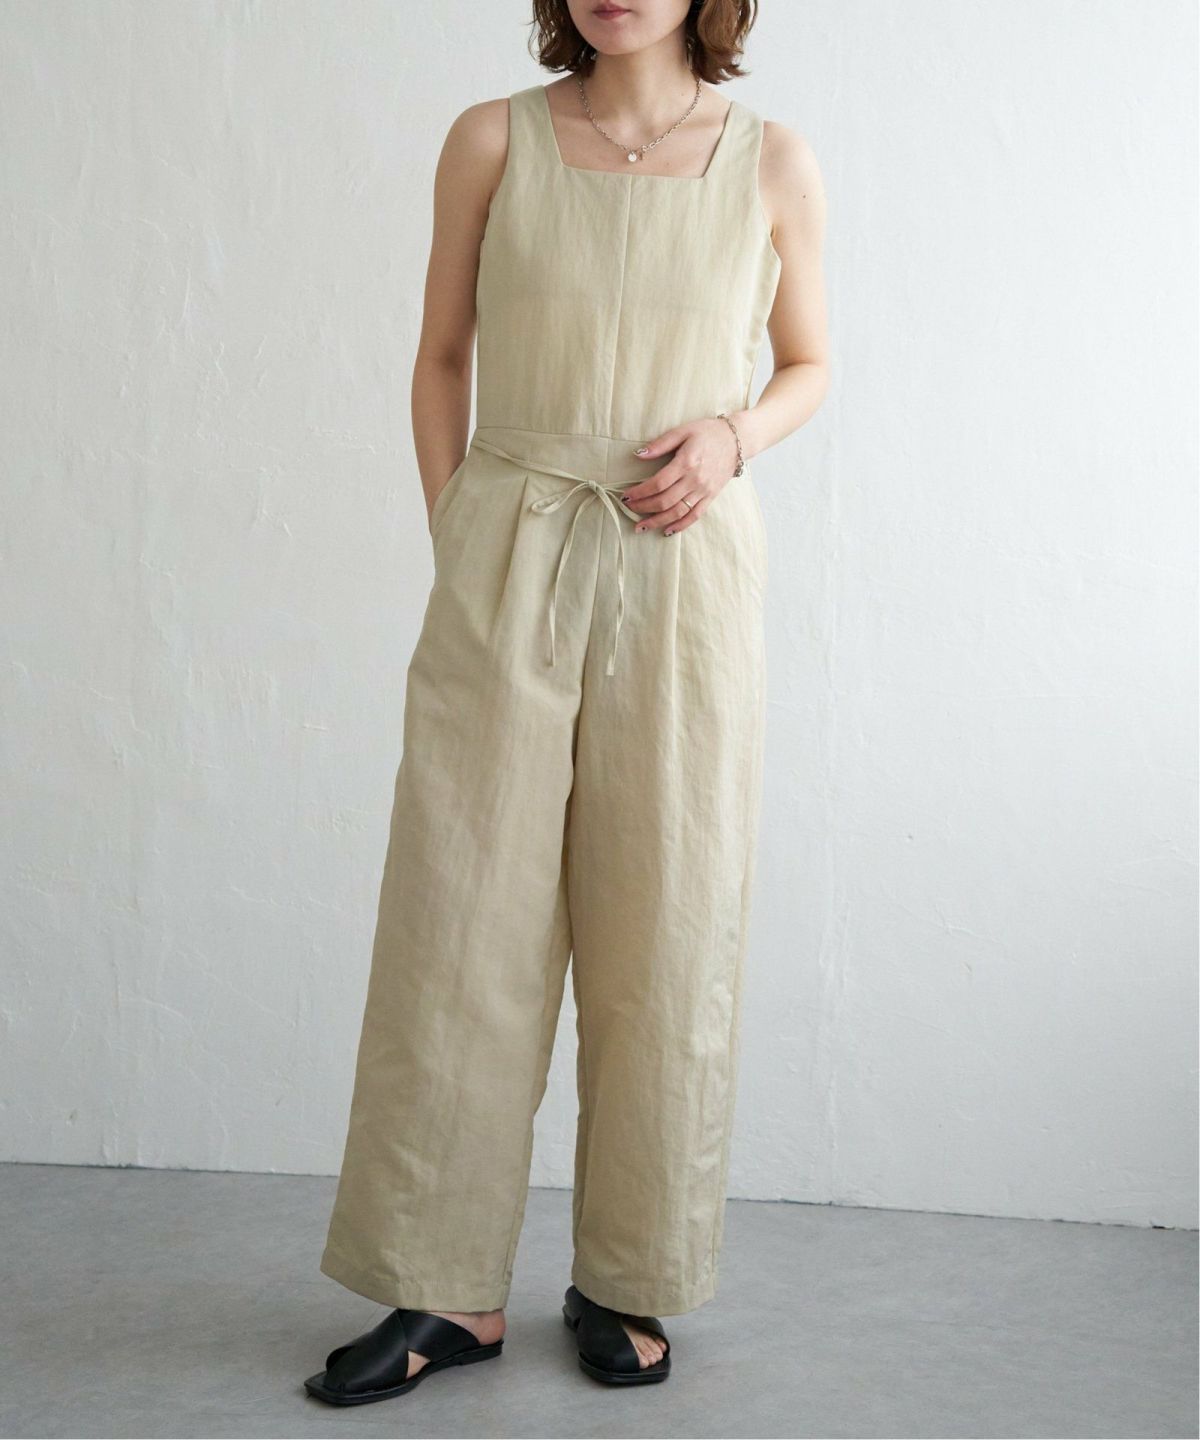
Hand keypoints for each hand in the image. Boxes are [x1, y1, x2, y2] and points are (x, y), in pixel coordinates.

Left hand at [622, 416, 743, 534]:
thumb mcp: (683, 431)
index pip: (658, 483)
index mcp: (686, 462)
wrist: (736, 440)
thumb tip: (638, 454)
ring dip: (657, 522)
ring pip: (677, 512)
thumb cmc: (707, 433)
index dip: (640, 492)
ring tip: (641, 527)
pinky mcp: (711, 497)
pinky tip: (666, 531)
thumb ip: (660, 444)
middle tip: (628, 509)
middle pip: (665, 501)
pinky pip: (694, 516)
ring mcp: (704, 491)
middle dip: (644, 507)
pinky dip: (680, 526)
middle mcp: (695, 480)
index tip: (626, 495)